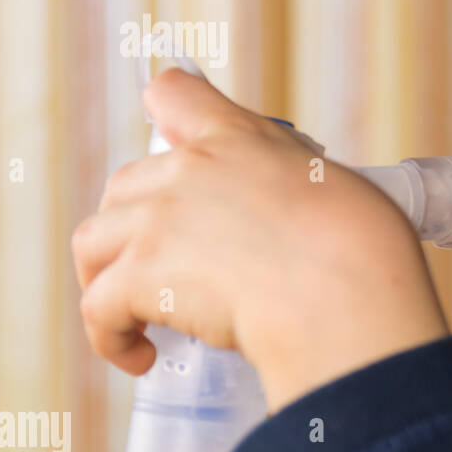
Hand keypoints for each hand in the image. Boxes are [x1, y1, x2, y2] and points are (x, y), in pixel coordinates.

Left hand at [71, 68, 449, 411]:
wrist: (340, 285)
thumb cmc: (358, 244)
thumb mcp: (329, 184)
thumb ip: (288, 183)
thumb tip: (287, 214)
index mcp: (235, 138)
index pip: (175, 94)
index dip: (165, 119)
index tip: (168, 148)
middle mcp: (184, 170)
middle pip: (123, 186)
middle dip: (134, 225)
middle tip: (166, 264)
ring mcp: (155, 223)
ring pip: (93, 245)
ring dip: (107, 279)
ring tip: (138, 315)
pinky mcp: (139, 278)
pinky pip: (97, 309)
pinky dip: (111, 338)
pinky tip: (140, 357)